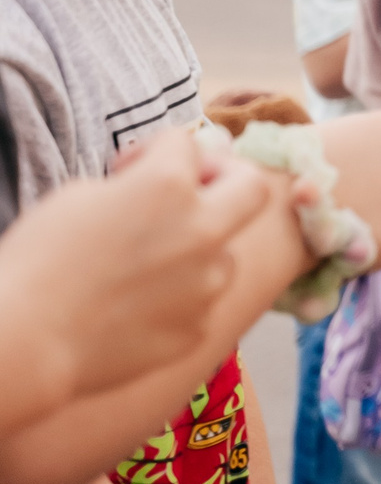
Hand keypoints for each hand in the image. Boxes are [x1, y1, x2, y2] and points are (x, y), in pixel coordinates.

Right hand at [0, 131, 270, 404]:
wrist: (25, 341)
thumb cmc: (38, 262)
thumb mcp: (79, 195)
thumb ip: (136, 181)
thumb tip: (156, 185)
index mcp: (170, 186)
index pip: (187, 143)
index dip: (154, 150)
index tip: (130, 168)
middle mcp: (203, 230)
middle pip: (252, 187)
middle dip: (227, 178)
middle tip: (195, 190)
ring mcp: (206, 284)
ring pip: (226, 254)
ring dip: (200, 249)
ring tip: (148, 264)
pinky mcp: (196, 328)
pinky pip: (200, 302)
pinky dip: (179, 298)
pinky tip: (135, 307)